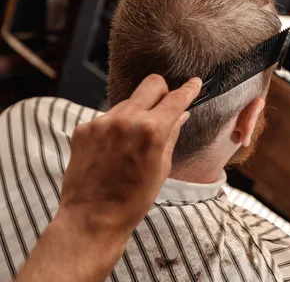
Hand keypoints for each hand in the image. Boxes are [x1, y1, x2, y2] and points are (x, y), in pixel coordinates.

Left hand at [16, 75, 201, 281]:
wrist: (92, 218)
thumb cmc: (133, 200)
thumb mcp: (162, 168)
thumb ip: (171, 135)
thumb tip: (180, 115)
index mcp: (152, 131)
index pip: (175, 99)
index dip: (188, 90)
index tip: (194, 83)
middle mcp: (126, 120)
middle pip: (151, 84)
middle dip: (162, 91)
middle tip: (164, 106)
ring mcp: (102, 122)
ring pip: (128, 101)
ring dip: (137, 112)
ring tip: (134, 140)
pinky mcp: (84, 129)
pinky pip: (107, 117)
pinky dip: (116, 126)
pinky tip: (114, 149)